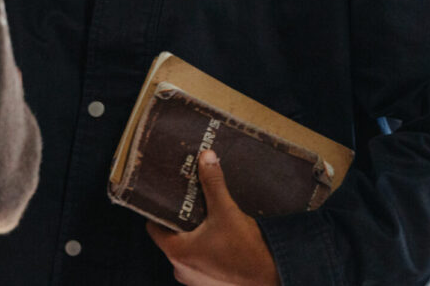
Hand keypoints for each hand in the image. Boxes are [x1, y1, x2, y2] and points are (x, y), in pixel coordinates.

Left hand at [146, 150, 280, 285]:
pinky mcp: (210, 285)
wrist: (276, 278)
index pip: (154, 226)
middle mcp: (181, 270)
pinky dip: (204, 252)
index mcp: (177, 252)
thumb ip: (213, 183)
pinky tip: (218, 239)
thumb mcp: (227, 211)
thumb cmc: (248, 250)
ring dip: (193, 238)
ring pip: (186, 251)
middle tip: (189, 203)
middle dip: (179, 222)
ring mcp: (195, 281)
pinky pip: (199, 263)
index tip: (168, 197)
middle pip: (170, 238)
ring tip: (206, 219)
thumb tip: (206, 157)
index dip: (159, 210)